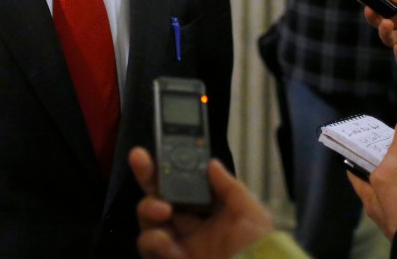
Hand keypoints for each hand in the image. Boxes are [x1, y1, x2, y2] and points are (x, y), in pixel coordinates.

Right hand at [130, 147, 273, 258]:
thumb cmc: (257, 251)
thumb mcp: (251, 215)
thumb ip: (230, 187)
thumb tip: (211, 163)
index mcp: (209, 213)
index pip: (184, 184)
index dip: (172, 167)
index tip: (163, 148)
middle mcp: (190, 227)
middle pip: (159, 195)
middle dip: (147, 174)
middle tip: (139, 156)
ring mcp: (177, 245)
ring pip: (148, 218)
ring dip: (148, 207)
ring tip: (161, 209)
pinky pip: (147, 246)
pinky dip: (153, 240)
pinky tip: (166, 241)